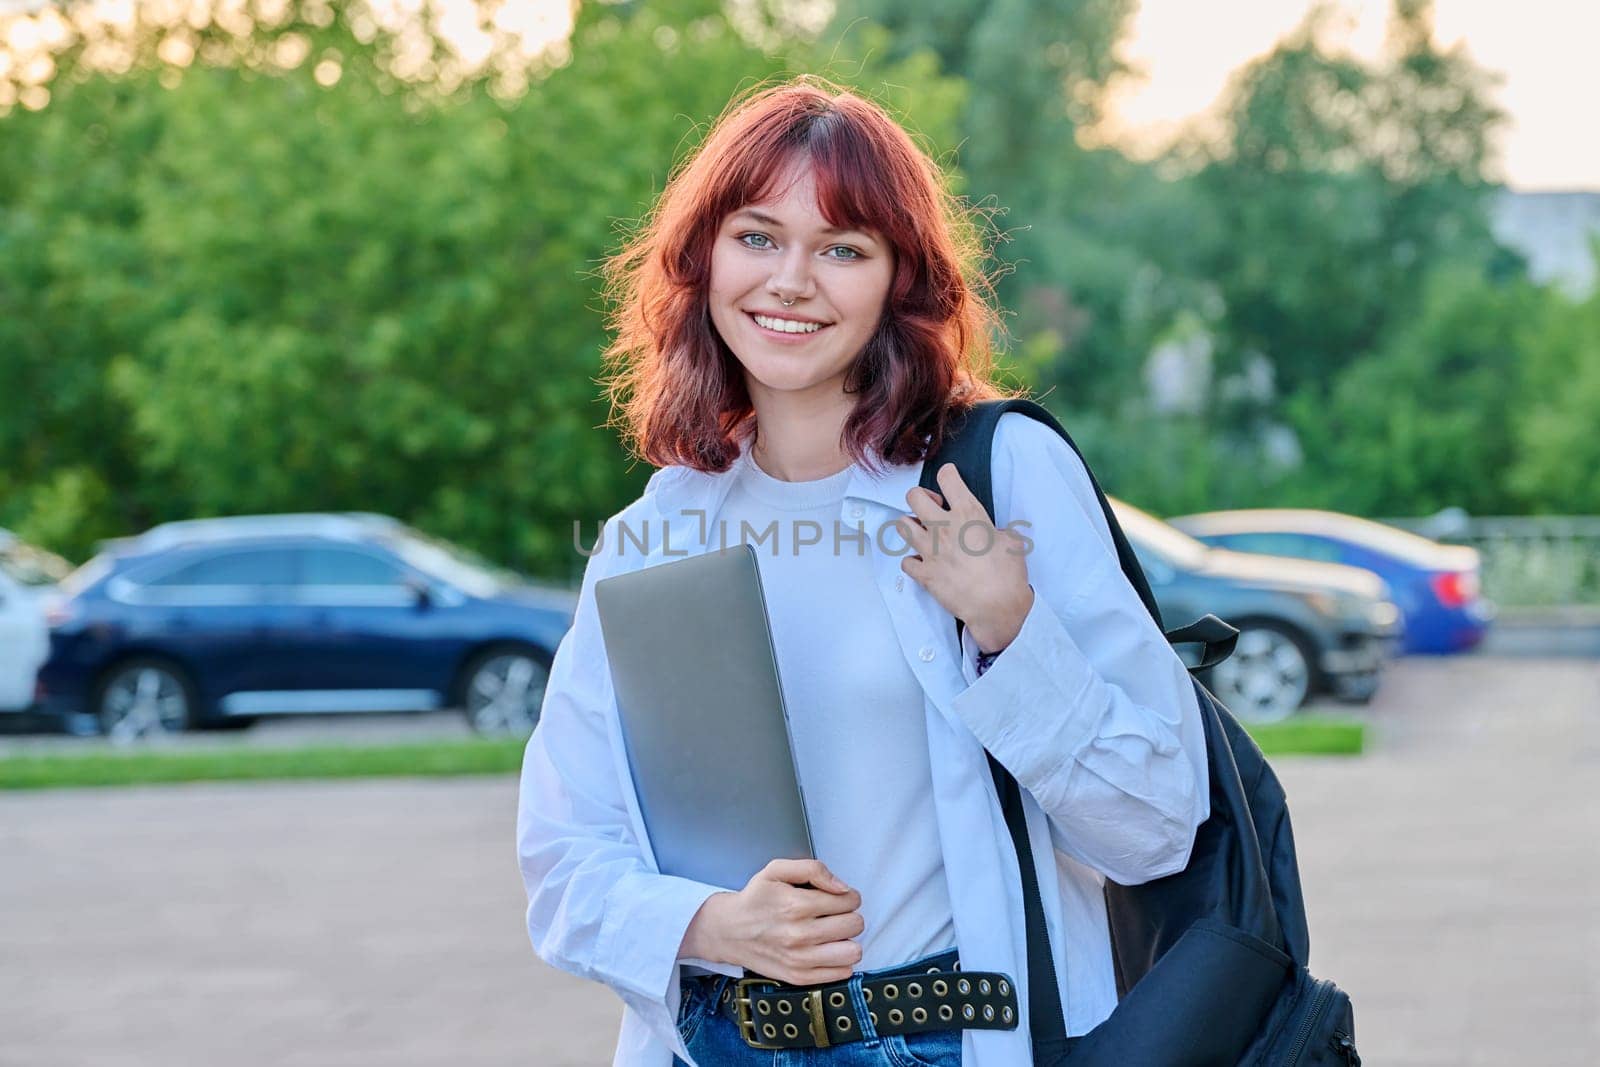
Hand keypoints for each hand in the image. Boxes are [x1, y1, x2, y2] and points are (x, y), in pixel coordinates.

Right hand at [679, 859, 864, 984]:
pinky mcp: (799, 977)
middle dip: (850, 916)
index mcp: (796, 905)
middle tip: (836, 915)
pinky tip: (827, 949)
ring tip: (834, 933)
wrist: (728, 931)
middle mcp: (799, 934)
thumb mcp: (776, 870)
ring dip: (848, 940)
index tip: (840, 898)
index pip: (849, 901)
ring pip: (853, 951)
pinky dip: (841, 960)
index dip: (849, 896)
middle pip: (855, 925)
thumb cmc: (755, 899)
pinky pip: (841, 973)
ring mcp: (799, 959)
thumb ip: (813, 869)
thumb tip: (842, 887)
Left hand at [895, 463, 1033, 652]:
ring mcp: (930, 550)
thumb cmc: (1009, 574)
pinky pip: (906, 561)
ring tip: (924, 534)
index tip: (949, 477)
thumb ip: (997, 531)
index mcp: (968, 514)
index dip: (948, 474)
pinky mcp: (924, 573)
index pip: (948, 478)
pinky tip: (925, 564)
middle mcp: (944, 528)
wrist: (997, 607)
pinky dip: (913, 562)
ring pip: (902, 525)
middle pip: (914, 496)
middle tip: (933, 509)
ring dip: (911, 526)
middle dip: (921, 498)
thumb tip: (993, 534)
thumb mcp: (1012, 541)